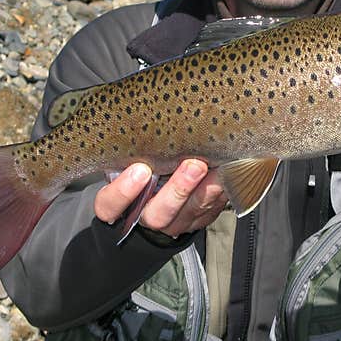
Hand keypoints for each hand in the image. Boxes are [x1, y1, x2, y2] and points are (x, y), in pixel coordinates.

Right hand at [94, 159, 228, 236]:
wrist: (154, 207)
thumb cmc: (137, 173)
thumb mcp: (124, 164)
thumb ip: (131, 152)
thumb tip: (141, 117)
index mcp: (119, 205)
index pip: (110, 206)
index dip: (123, 192)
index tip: (139, 170)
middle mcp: (146, 218)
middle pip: (158, 214)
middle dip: (178, 190)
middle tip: (194, 165)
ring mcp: (175, 223)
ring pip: (190, 214)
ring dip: (206, 191)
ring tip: (219, 168)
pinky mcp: (198, 221)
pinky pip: (212, 211)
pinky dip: (222, 192)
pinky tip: (229, 174)